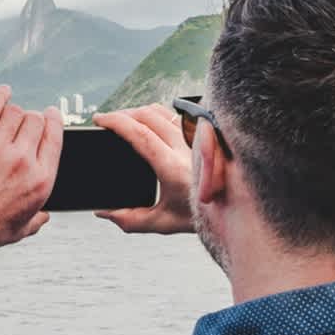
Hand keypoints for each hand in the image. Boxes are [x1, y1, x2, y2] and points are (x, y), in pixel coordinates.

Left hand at [0, 86, 62, 248]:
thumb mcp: (21, 230)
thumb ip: (37, 219)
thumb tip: (45, 216)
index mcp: (41, 179)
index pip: (54, 138)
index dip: (53, 121)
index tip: (50, 114)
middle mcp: (24, 159)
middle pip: (35, 121)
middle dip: (31, 118)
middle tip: (23, 119)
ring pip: (15, 112)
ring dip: (13, 111)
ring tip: (7, 114)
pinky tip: (3, 91)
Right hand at [91, 103, 193, 234]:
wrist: (234, 209)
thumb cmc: (200, 215)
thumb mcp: (162, 223)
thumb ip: (129, 220)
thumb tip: (103, 212)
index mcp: (173, 168)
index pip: (140, 134)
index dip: (116, 122)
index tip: (100, 119)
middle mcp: (185, 148)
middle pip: (147, 116)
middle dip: (122, 114)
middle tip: (105, 119)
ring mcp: (195, 139)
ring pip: (161, 111)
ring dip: (138, 111)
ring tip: (123, 120)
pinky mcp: (201, 135)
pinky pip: (174, 115)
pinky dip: (155, 113)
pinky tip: (147, 122)